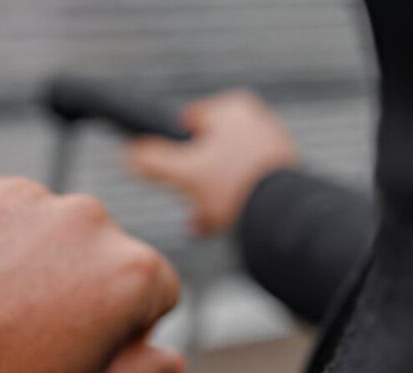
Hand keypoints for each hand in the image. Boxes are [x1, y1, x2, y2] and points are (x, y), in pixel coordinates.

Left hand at [0, 169, 184, 372]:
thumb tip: (171, 362)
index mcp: (131, 271)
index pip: (158, 289)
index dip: (128, 326)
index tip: (86, 347)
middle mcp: (87, 219)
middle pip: (100, 252)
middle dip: (78, 284)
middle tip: (29, 332)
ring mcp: (23, 195)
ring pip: (43, 227)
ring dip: (27, 257)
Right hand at [125, 90, 297, 235]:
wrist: (284, 216)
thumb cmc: (237, 187)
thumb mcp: (183, 173)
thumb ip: (151, 161)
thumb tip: (128, 155)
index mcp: (234, 109)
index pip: (189, 119)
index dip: (173, 144)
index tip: (167, 166)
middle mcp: (257, 122)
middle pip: (208, 148)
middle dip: (192, 177)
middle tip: (184, 196)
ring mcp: (272, 150)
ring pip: (227, 171)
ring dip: (208, 195)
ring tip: (199, 219)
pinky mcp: (283, 176)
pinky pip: (246, 187)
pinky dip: (230, 203)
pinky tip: (215, 224)